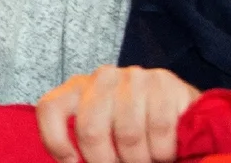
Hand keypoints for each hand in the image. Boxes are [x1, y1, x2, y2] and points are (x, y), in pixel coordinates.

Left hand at [36, 66, 200, 162]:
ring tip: (145, 160)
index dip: (55, 142)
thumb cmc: (134, 128)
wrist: (180, 112)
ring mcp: (133, 77)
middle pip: (90, 130)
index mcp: (78, 88)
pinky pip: (159, 128)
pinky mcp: (163, 82)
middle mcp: (102, 77)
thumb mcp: (103, 133)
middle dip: (105, 161)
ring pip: (127, 135)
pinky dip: (162, 151)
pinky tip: (163, 151)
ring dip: (139, 160)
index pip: (50, 108)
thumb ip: (85, 144)